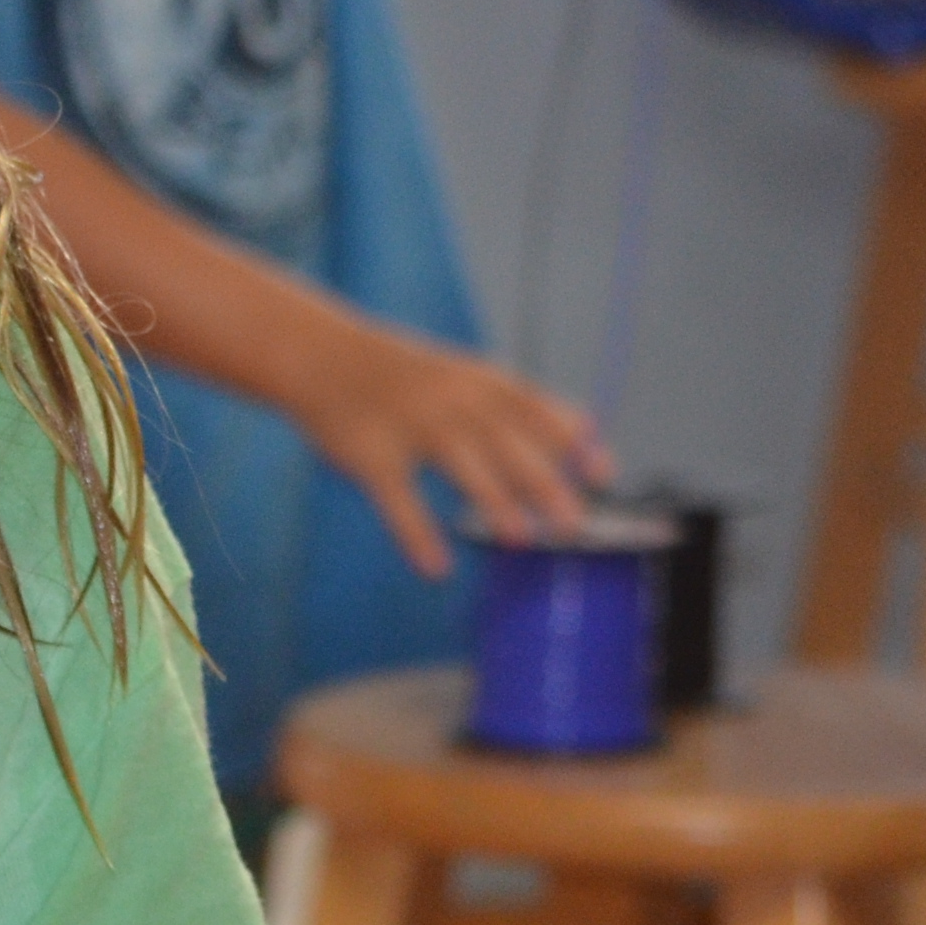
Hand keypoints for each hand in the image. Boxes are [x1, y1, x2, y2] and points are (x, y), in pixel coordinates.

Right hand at [291, 321, 607, 575]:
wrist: (321, 356)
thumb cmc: (409, 377)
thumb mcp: (468, 376)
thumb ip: (522, 406)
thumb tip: (589, 432)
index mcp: (481, 383)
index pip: (537, 412)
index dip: (573, 444)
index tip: (603, 476)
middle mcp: (452, 401)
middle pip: (507, 445)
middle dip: (544, 484)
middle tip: (573, 525)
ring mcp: (411, 427)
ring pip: (460, 465)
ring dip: (492, 501)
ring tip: (520, 539)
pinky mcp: (371, 457)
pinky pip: (399, 500)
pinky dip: (416, 535)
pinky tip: (436, 568)